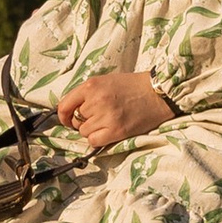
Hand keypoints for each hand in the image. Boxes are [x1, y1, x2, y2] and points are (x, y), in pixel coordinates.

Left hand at [57, 69, 175, 151]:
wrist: (158, 93)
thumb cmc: (132, 86)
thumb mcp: (106, 81)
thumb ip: (87, 94)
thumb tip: (71, 111)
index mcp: (91, 86)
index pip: (64, 106)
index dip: (64, 116)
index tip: (68, 119)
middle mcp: (96, 100)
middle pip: (75, 120)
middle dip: (83, 121)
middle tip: (98, 117)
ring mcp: (106, 116)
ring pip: (84, 132)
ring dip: (92, 130)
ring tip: (107, 123)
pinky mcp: (116, 130)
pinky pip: (94, 141)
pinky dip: (97, 139)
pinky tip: (108, 132)